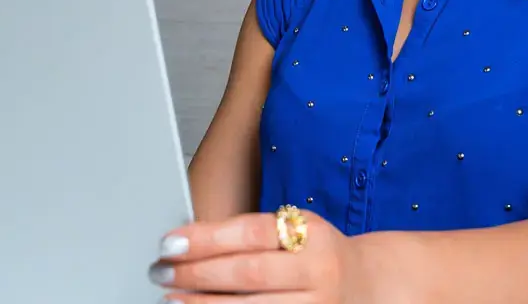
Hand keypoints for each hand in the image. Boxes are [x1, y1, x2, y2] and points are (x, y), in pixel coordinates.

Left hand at [150, 208, 360, 302]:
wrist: (366, 285)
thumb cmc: (318, 255)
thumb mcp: (296, 230)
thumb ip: (252, 235)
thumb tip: (188, 242)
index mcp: (312, 235)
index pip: (250, 233)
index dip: (205, 239)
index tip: (169, 244)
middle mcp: (319, 272)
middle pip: (248, 274)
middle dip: (197, 274)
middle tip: (161, 273)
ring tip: (172, 300)